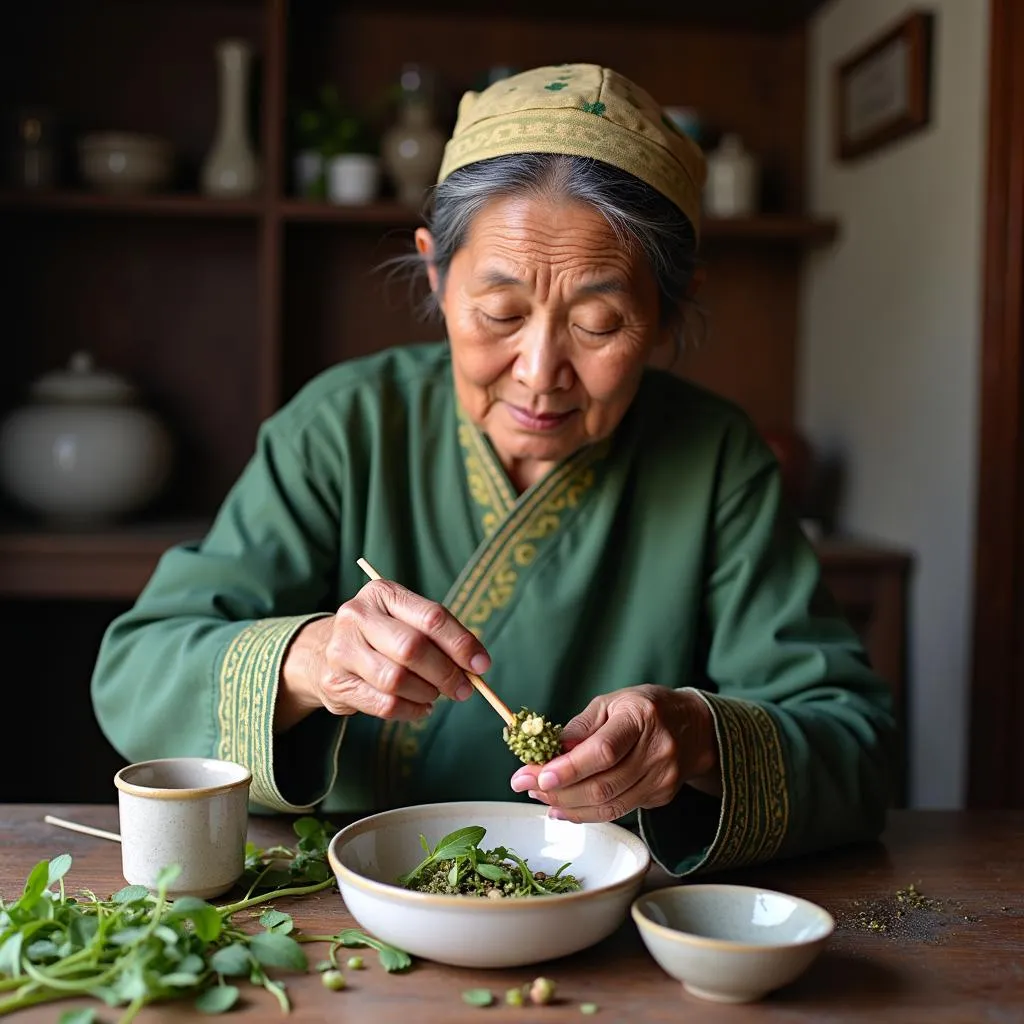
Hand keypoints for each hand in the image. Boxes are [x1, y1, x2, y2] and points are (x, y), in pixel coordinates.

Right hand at [276, 579, 490, 729]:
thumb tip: (477, 665)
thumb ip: (441, 637)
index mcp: (382, 593)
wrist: (324, 651)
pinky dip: (411, 710)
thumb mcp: (408, 621)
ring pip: (396, 679)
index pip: (431, 617)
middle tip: (464, 689)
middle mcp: (357, 616)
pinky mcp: (335, 683)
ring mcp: (341, 649)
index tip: (481, 665)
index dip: (461, 644)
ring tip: (435, 694)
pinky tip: (421, 707)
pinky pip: (384, 704)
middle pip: (412, 648)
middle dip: (445, 673)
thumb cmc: (382, 635)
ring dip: (427, 692)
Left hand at [509, 685, 719, 822]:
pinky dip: (585, 814)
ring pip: (609, 807)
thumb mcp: (610, 703)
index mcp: (642, 717)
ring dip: (567, 806)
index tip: (537, 775)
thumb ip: (579, 728)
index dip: (569, 768)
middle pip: (603, 785)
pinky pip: (617, 812)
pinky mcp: (661, 798)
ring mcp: (663, 779)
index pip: (604, 751)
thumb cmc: (643, 709)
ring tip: (541, 796)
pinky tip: (564, 807)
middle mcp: (658, 751)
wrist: (694, 727)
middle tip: (525, 785)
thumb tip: (547, 755)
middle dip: (558, 791)